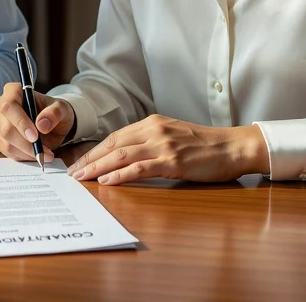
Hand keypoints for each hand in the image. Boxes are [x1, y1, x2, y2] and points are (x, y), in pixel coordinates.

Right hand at [0, 82, 74, 163]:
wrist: (51, 123)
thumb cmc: (54, 112)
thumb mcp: (62, 109)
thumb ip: (54, 113)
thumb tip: (41, 125)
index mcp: (13, 91)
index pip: (9, 106)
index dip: (21, 122)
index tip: (35, 136)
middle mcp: (0, 106)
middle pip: (6, 128)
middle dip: (25, 143)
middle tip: (43, 151)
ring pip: (6, 143)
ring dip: (27, 153)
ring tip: (45, 154)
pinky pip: (8, 152)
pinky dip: (24, 157)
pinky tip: (36, 154)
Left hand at [67, 116, 268, 185]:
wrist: (233, 147)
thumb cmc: (205, 145)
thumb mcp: (173, 136)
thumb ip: (150, 141)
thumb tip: (125, 156)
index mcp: (152, 122)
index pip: (115, 136)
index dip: (94, 150)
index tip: (79, 163)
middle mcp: (154, 130)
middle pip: (113, 145)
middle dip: (89, 159)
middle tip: (72, 173)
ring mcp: (163, 145)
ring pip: (122, 155)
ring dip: (98, 167)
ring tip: (83, 179)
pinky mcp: (173, 161)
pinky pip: (140, 168)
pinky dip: (121, 175)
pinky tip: (107, 181)